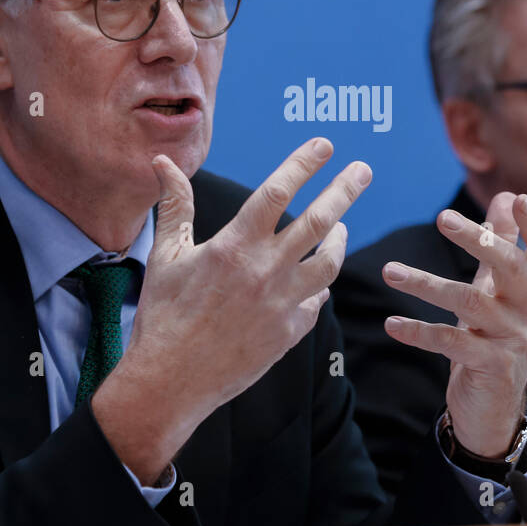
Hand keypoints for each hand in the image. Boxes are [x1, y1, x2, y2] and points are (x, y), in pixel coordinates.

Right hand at [93, 137, 369, 482]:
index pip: (278, 192)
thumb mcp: (166, 254)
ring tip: (343, 225)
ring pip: (329, 263)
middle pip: (319, 222)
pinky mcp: (289, 333)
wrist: (170, 381)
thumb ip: (175, 205)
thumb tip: (164, 163)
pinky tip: (317, 276)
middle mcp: (265, 271)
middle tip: (363, 170)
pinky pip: (317, 300)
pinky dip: (320, 284)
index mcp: (234, 246)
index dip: (304, 164)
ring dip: (341, 240)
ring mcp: (282, 304)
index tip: (325, 145)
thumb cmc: (163, 315)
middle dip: (345, 191)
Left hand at [382, 192, 526, 458]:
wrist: (494, 409)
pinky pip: (451, 341)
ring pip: (469, 301)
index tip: (518, 199)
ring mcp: (515, 340)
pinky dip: (418, 331)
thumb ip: (503, 245)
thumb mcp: (499, 290)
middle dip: (476, 240)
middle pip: (510, 267)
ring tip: (389, 271)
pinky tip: (392, 324)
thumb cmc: (495, 336)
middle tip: (441, 217)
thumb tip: (506, 196)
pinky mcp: (493, 366)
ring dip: (425, 283)